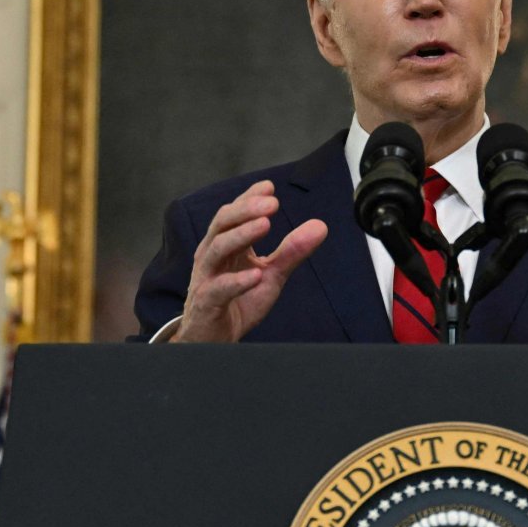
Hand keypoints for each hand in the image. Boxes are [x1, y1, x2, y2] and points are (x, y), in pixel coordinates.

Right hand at [172, 181, 326, 342]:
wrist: (214, 339)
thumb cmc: (237, 302)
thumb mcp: (271, 275)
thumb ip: (292, 251)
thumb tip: (320, 226)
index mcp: (226, 245)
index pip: (234, 213)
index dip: (250, 198)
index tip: (270, 187)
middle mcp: (212, 256)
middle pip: (223, 223)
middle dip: (246, 209)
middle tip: (271, 203)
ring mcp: (207, 278)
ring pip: (217, 249)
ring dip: (241, 236)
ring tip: (265, 225)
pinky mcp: (207, 303)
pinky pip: (219, 289)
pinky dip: (237, 281)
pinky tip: (256, 275)